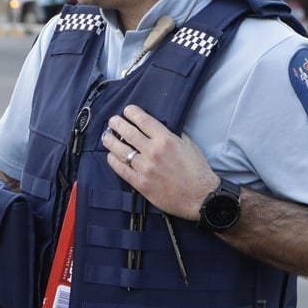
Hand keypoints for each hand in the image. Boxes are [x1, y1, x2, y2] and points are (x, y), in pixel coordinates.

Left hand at [101, 104, 218, 221]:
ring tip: (106, 136)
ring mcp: (145, 168)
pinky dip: (113, 160)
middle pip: (128, 132)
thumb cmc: (197, 171)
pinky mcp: (140, 183)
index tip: (127, 110)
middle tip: (112, 121)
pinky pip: (121, 169)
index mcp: (166, 140)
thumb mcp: (189, 144)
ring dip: (110, 141)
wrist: (200, 196)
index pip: (143, 120)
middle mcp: (153, 152)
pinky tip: (111, 155)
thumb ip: (172, 135)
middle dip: (117, 124)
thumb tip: (159, 129)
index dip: (132, 113)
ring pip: (120, 150)